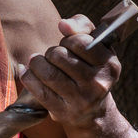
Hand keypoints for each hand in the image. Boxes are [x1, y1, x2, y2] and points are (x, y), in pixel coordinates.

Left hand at [20, 14, 121, 129]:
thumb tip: (63, 24)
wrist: (93, 112)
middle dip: (52, 52)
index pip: (79, 41)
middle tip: (54, 57)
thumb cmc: (90, 70)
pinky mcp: (63, 112)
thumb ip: (82, 27)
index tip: (69, 45)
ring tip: (39, 62)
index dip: (68, 39)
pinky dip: (28, 76)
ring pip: (47, 72)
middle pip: (59, 55)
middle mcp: (98, 84)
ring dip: (37, 63)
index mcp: (110, 65)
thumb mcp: (96, 47)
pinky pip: (37, 90)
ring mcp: (80, 100)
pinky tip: (28, 71)